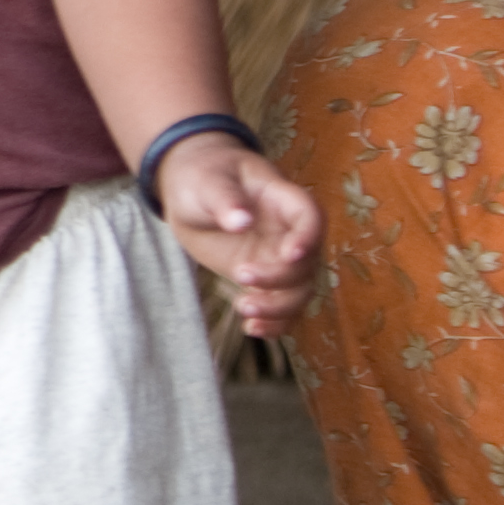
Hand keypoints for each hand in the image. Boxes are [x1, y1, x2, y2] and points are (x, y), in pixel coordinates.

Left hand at [154, 138, 322, 338]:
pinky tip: (251, 329)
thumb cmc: (203, 176)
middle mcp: (289, 231)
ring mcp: (280, 257)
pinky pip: (284, 306)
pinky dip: (275, 323)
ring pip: (300, 290)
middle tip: (241, 275)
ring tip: (244, 311)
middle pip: (308, 262)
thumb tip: (241, 221)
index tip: (288, 254)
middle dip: (281, 277)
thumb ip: (225, 199)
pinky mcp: (267, 278)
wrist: (192, 191)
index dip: (308, 237)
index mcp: (282, 199)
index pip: (311, 217)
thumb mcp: (206, 181)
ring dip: (279, 308)